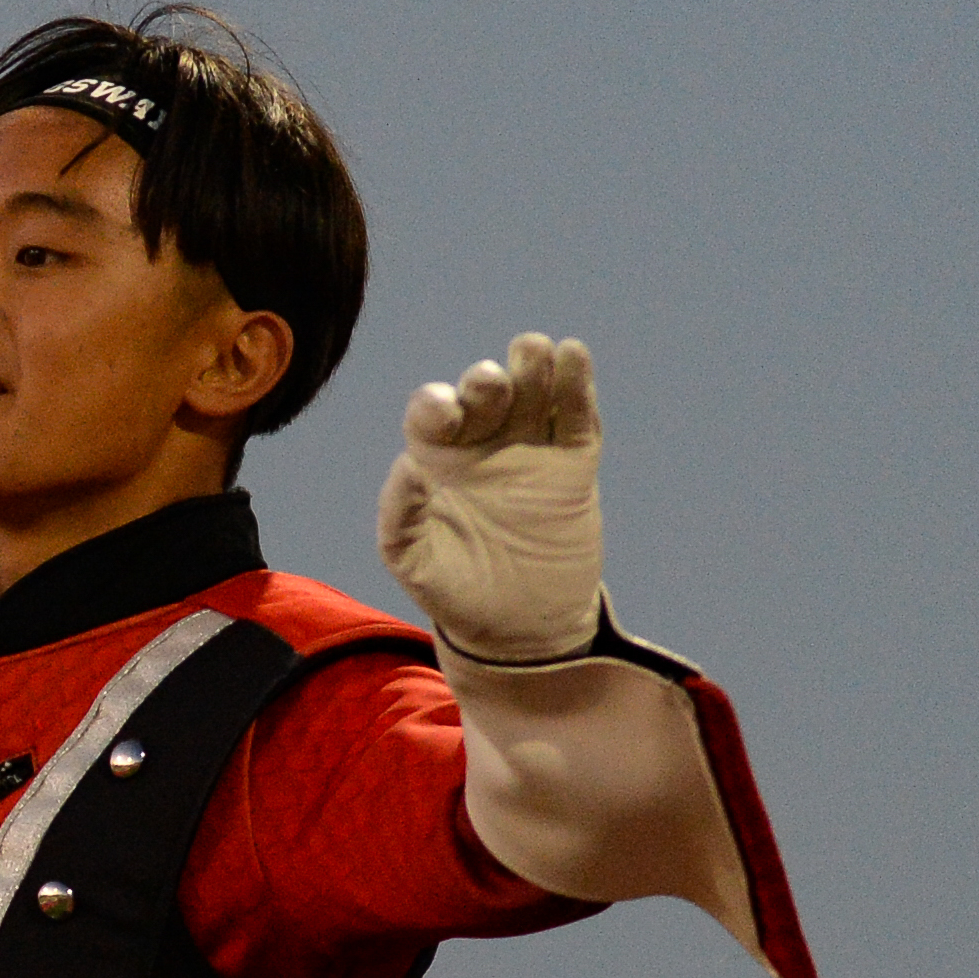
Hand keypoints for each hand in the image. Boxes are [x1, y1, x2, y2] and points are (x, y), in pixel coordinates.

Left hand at [375, 332, 603, 664]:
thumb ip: (402, 515)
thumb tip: (409, 467)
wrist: (519, 628)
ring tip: (535, 349)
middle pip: (484, 396)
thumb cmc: (454, 591)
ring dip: (533, 369)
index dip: (437, 404)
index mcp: (436, 459)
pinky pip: (575, 420)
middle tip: (492, 384)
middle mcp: (482, 444)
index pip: (433, 413)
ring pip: (532, 395)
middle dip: (487, 384)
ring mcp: (530, 451)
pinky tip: (574, 356)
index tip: (446, 413)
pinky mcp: (573, 467)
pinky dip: (577, 388)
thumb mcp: (413, 561)